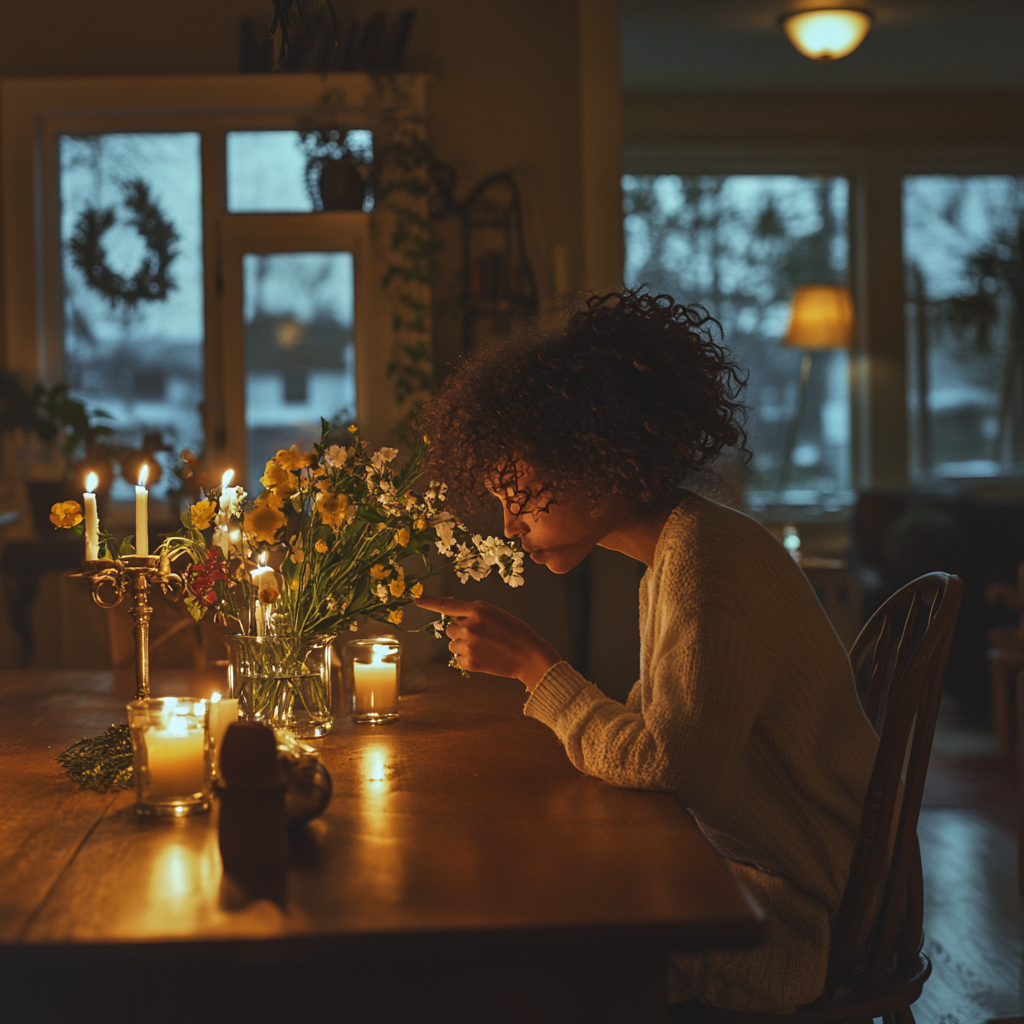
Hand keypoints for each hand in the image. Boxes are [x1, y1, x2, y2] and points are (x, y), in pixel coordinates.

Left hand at [414, 597, 559, 690]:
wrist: (529, 656)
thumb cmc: (515, 632)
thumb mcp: (496, 613)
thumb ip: (475, 612)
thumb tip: (455, 616)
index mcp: (478, 610)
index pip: (448, 605)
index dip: (430, 602)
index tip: (417, 600)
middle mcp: (470, 626)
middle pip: (450, 629)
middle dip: (460, 632)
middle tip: (481, 637)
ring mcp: (469, 645)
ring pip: (452, 645)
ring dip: (463, 646)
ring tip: (484, 648)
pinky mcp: (470, 662)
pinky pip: (458, 659)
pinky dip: (467, 659)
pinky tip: (484, 658)